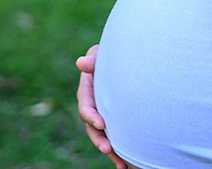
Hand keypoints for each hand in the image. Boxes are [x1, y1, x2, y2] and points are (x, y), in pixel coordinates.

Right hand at [77, 44, 126, 168]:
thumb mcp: (101, 52)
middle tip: (107, 148)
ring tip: (120, 163)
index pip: (86, 105)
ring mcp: (105, 114)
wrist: (129, 61)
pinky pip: (116, 138)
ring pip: (104, 137)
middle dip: (99, 139)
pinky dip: (121, 152)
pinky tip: (127, 165)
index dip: (91, 116)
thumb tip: (82, 63)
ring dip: (110, 151)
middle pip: (92, 127)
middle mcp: (94, 106)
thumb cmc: (114, 54)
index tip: (101, 123)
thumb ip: (93, 58)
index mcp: (88, 90)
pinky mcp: (116, 121)